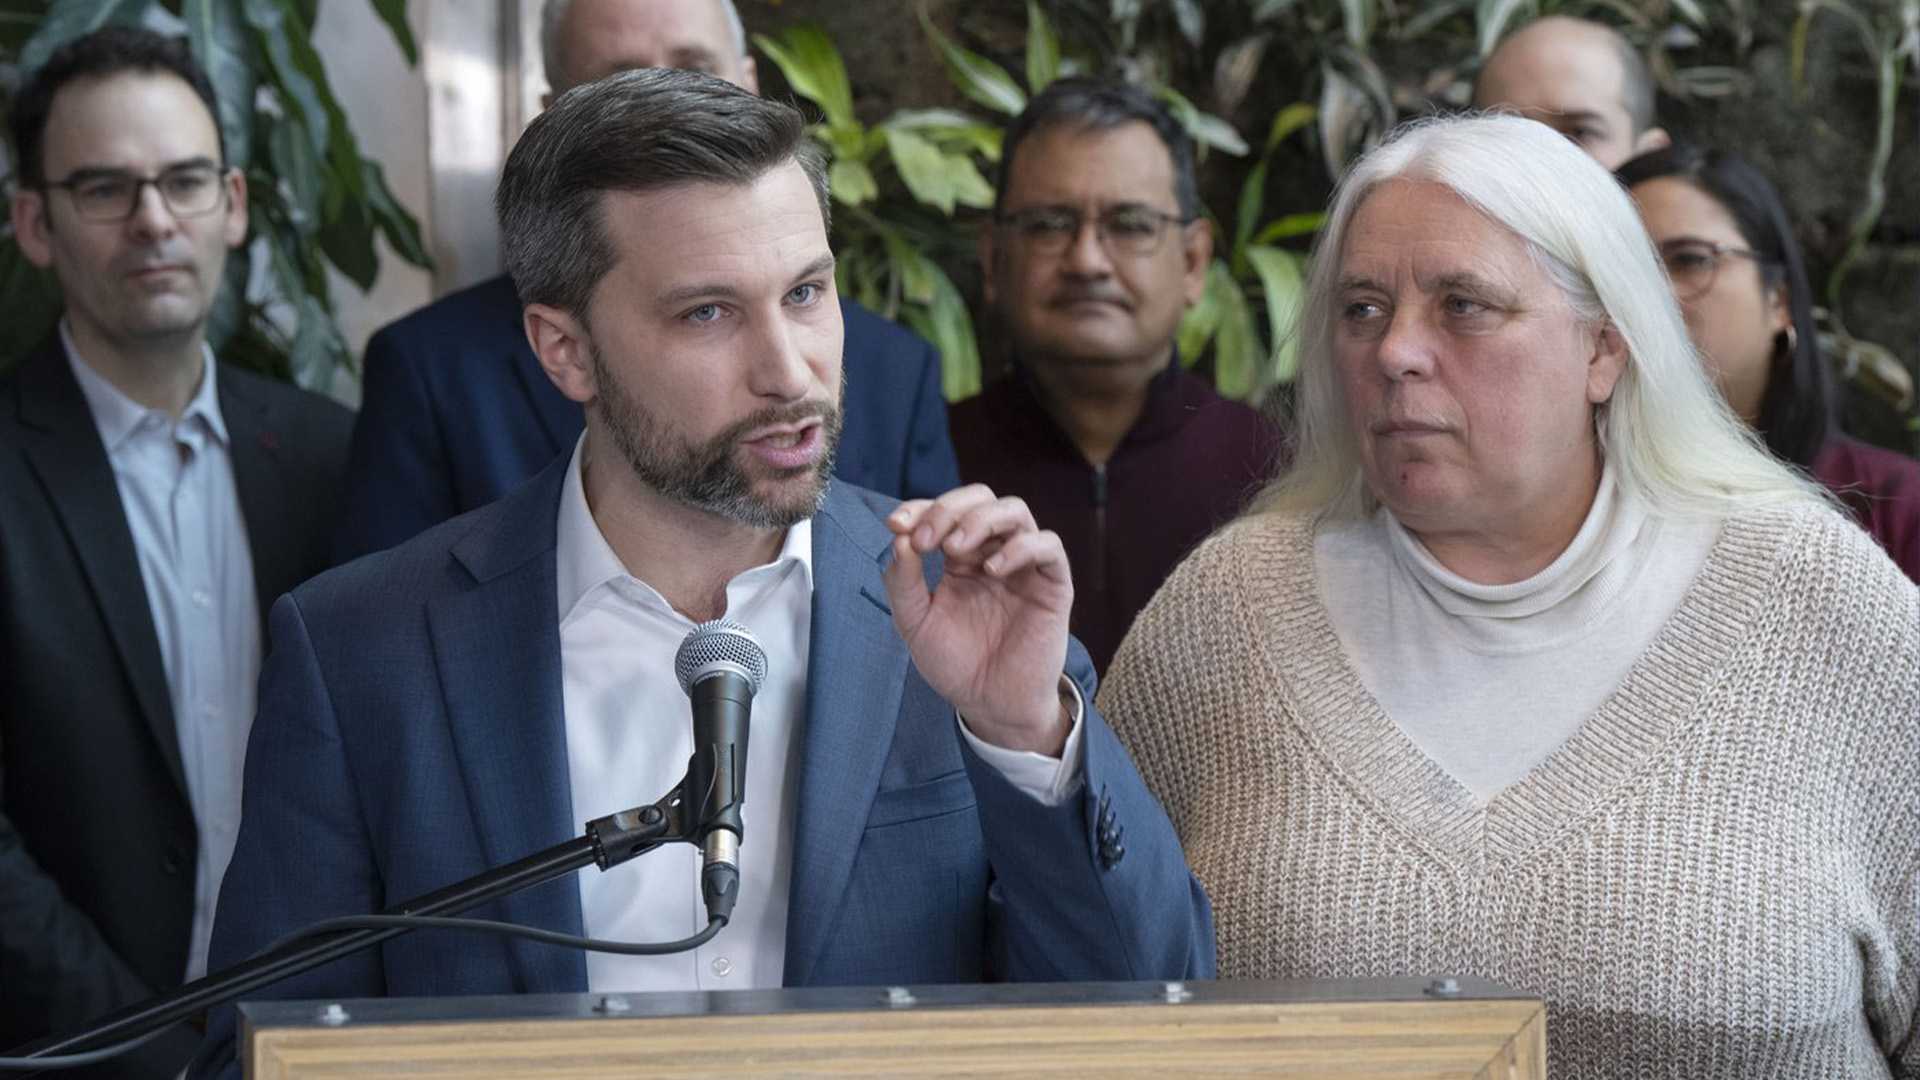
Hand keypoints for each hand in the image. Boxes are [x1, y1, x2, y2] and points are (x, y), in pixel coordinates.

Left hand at [883, 485, 1072, 754]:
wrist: (990, 705)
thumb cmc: (955, 664)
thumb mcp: (915, 623)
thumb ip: (903, 582)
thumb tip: (899, 538)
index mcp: (959, 557)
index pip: (943, 512)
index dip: (920, 509)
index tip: (896, 525)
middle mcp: (991, 552)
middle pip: (980, 498)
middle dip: (949, 509)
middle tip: (927, 538)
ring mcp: (1024, 565)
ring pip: (1015, 511)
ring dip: (982, 519)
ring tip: (956, 546)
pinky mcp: (1052, 584)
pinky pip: (1048, 546)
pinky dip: (1021, 547)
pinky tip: (993, 568)